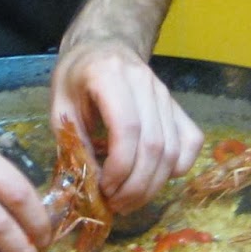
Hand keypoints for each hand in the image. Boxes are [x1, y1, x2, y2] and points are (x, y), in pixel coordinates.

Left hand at [50, 39, 202, 213]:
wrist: (105, 46)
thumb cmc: (77, 77)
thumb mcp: (60, 105)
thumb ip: (73, 141)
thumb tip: (91, 184)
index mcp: (109, 76)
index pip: (128, 128)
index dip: (120, 167)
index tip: (104, 189)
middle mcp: (145, 83)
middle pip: (155, 145)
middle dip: (136, 186)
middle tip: (115, 204)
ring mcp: (167, 95)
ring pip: (173, 150)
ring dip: (153, 185)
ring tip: (128, 200)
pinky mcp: (178, 107)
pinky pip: (190, 143)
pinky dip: (177, 169)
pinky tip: (154, 179)